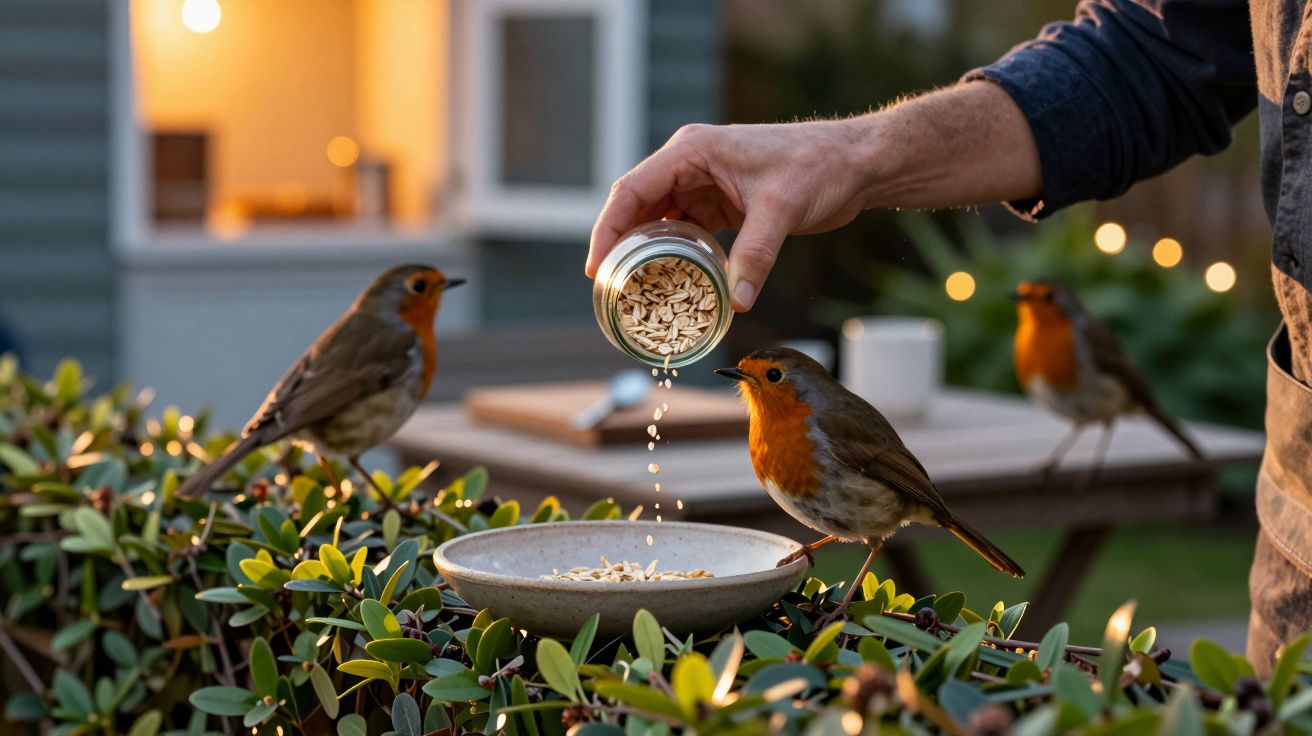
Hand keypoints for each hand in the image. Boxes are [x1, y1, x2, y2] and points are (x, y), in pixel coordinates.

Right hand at [587, 119, 881, 311]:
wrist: (854, 163)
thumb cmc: (819, 167)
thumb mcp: (782, 209)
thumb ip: (756, 254)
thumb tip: (736, 302)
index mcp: (692, 151)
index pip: (632, 190)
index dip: (608, 229)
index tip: (596, 269)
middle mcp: (691, 164)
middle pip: (639, 207)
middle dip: (621, 247)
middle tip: (609, 289)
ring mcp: (705, 184)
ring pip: (661, 221)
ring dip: (648, 253)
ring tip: (634, 291)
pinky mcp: (723, 203)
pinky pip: (688, 232)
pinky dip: (678, 256)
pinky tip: (672, 284)